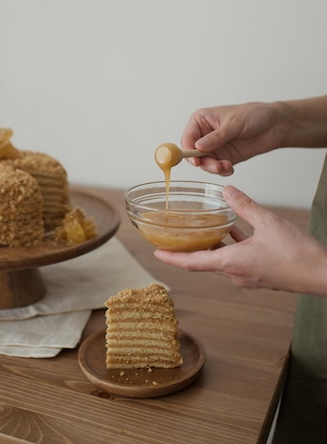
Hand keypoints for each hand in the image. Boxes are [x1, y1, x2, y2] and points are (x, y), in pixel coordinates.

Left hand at [154, 186, 326, 296]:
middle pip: (203, 261)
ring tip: (201, 228)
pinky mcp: (258, 274)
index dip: (172, 257)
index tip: (156, 252)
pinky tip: (233, 229)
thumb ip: (244, 205)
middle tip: (173, 236)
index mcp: (232, 263)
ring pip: (221, 259)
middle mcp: (235, 274)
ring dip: (211, 245)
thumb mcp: (267, 222)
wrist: (322, 274)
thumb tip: (227, 190)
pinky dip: (229, 245)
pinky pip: (236, 259)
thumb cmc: (297, 254)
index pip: (192, 263)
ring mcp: (247, 276)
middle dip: (187, 249)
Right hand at [181, 101, 283, 174]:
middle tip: (215, 167)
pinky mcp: (224, 157)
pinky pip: (216, 168)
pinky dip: (222, 171)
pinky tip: (230, 167)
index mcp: (201, 121)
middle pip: (193, 154)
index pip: (187, 138)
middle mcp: (204, 135)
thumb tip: (198, 146)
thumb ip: (216, 137)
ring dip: (213, 168)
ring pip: (205, 163)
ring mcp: (214, 147)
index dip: (188, 151)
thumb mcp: (234, 124)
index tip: (196, 161)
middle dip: (204, 163)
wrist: (274, 125)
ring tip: (226, 166)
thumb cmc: (254, 115)